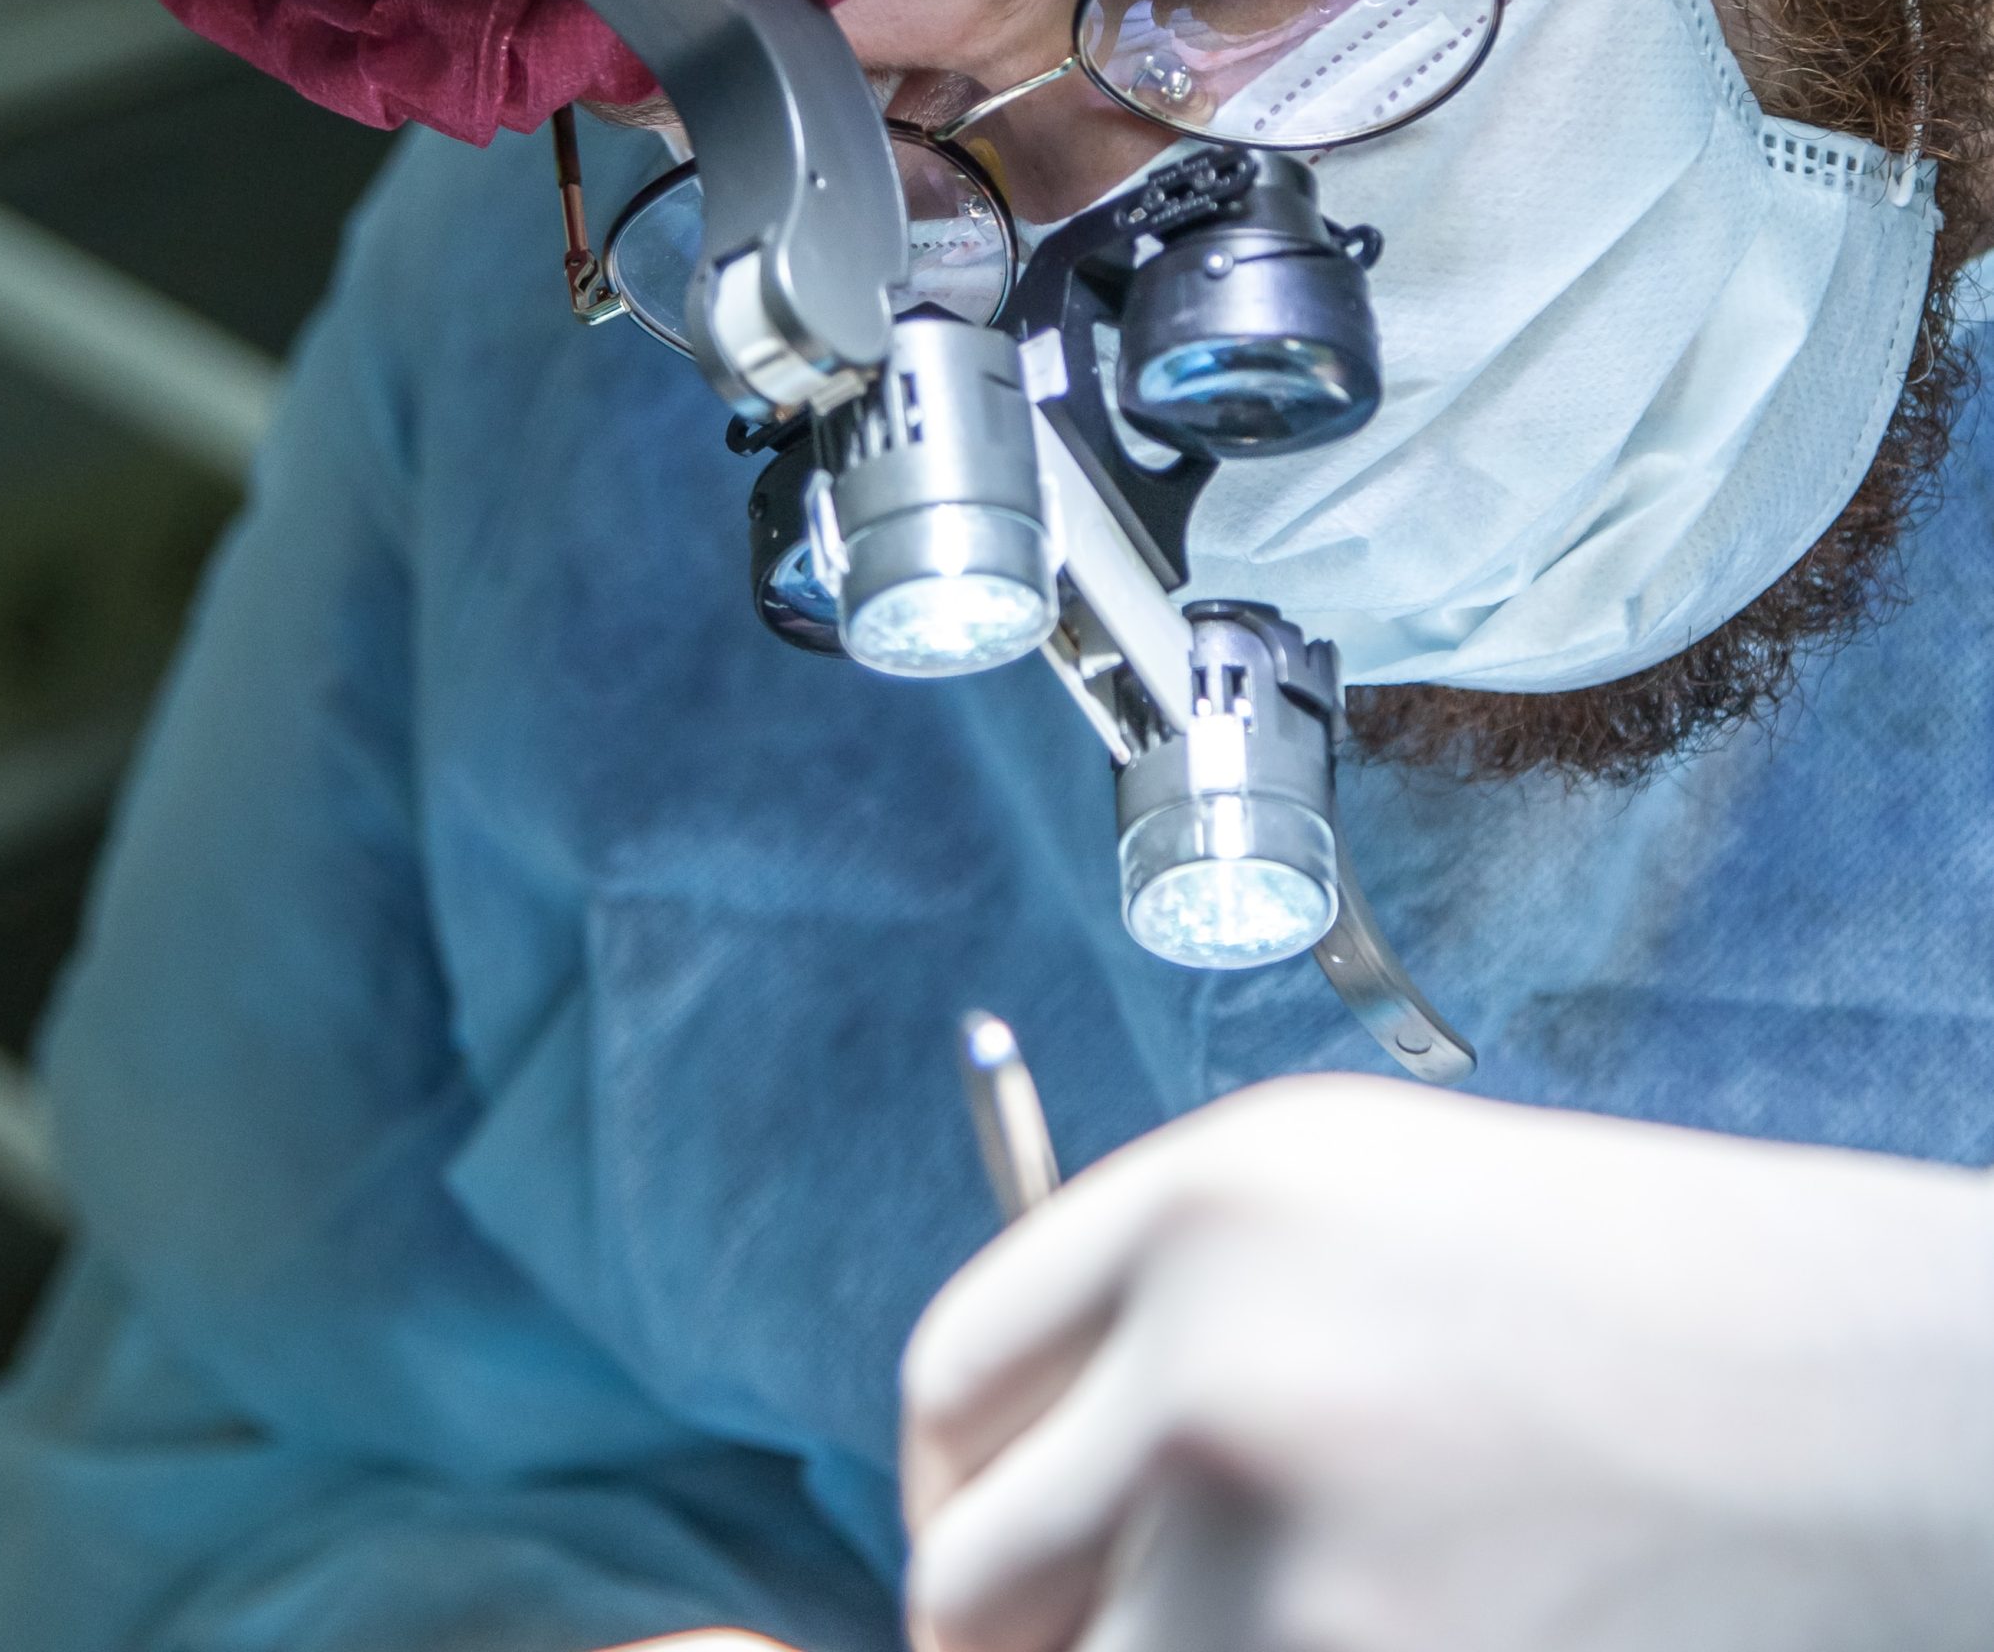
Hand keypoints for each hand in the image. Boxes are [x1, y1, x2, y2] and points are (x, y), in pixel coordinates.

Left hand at [902, 1076, 1993, 1651]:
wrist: (1860, 1404)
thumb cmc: (1618, 1290)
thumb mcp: (1357, 1202)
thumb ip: (1161, 1296)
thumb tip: (1022, 1464)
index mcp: (1202, 1201)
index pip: (950, 1375)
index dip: (955, 1475)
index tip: (990, 1530)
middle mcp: (1210, 1364)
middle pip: (964, 1569)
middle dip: (1004, 1628)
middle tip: (1078, 1636)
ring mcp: (1284, 1556)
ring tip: (1270, 1620)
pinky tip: (1365, 1638)